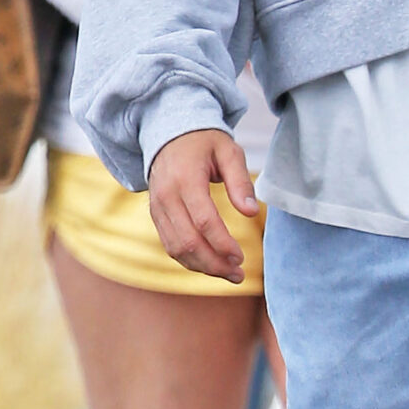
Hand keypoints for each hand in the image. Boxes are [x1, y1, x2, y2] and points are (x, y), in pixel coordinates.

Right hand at [147, 128, 256, 283]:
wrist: (169, 134)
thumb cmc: (205, 142)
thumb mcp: (229, 152)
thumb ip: (241, 182)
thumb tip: (252, 212)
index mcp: (185, 179)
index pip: (203, 221)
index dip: (222, 244)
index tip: (241, 257)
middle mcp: (166, 196)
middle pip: (188, 241)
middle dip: (214, 263)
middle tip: (239, 274)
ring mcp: (157, 207)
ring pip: (176, 248)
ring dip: (202, 267)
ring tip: (229, 274)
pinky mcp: (156, 215)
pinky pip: (170, 244)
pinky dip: (190, 260)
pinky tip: (211, 265)